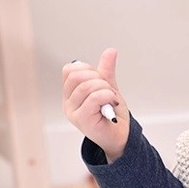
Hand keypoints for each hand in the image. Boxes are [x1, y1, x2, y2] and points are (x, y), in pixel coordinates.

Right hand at [62, 47, 129, 161]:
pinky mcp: (82, 120)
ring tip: (112, 99)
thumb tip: (110, 51)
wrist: (120, 136)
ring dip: (106, 88)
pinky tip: (112, 104)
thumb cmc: (111, 115)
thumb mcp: (108, 88)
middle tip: (108, 90)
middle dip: (97, 77)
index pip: (70, 70)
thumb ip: (106, 71)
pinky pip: (94, 97)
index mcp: (70, 94)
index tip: (101, 80)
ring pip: (87, 86)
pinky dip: (108, 96)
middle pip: (76, 76)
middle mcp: (68, 104)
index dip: (87, 69)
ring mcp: (73, 113)